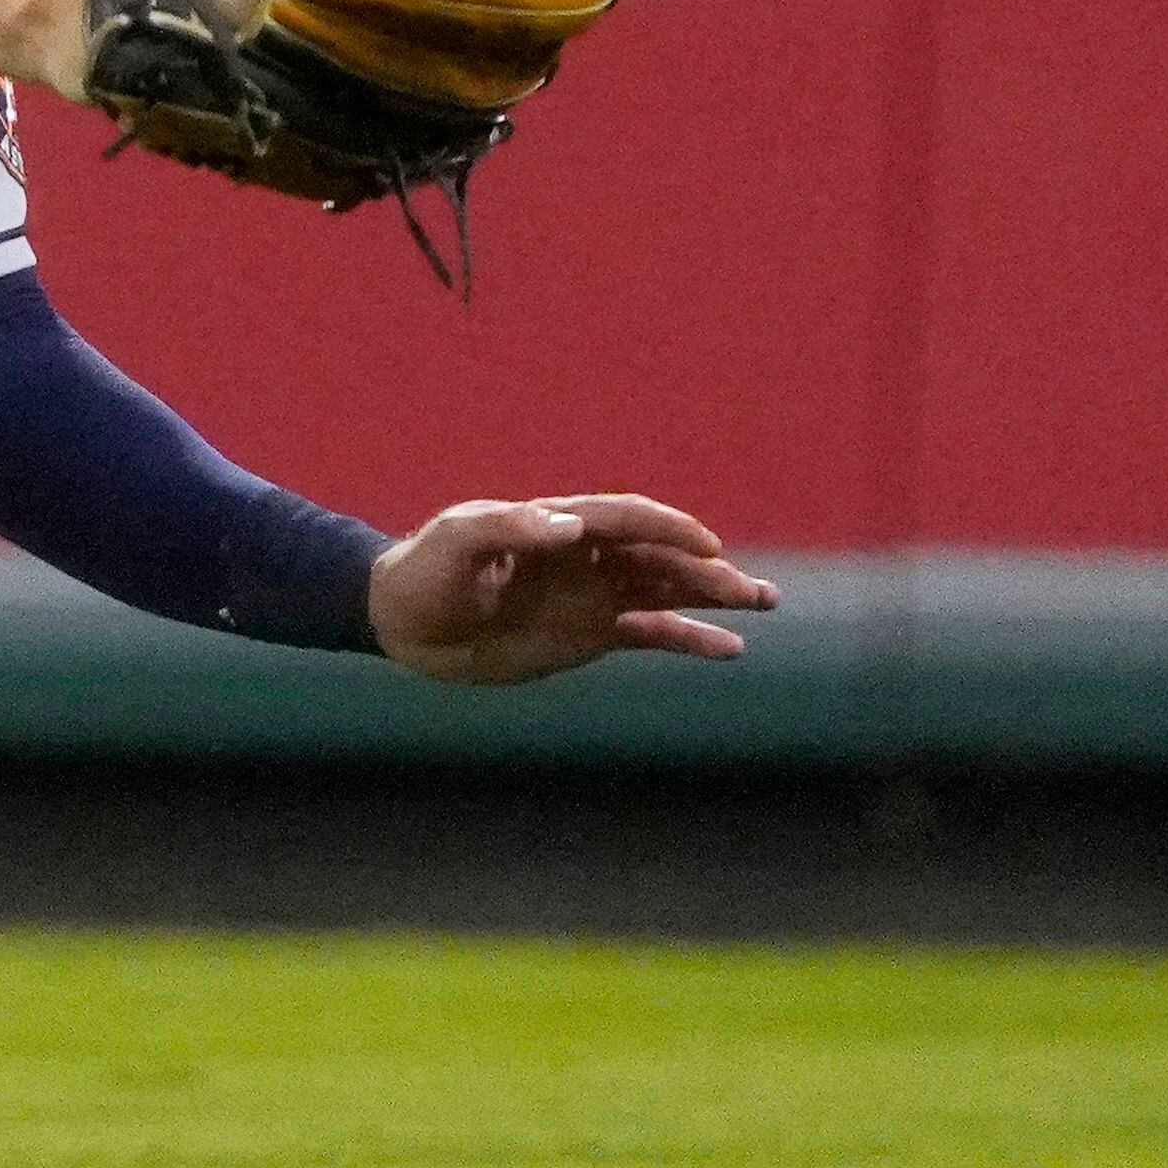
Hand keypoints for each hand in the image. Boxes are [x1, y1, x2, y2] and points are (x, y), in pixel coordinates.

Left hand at [368, 494, 777, 685]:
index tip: (706, 546)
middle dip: (708, 570)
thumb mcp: (456, 542)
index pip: (626, 518)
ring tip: (763, 602)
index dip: (668, 529)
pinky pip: (649, 634)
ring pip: (665, 592)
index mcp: (556, 524)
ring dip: (712, 597)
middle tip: (756, 592)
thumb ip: (510, 528)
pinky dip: (688, 639)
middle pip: (658, 557)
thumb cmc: (424, 570)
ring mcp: (590, 595)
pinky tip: (728, 648)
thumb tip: (570, 525)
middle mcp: (583, 557)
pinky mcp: (587, 634)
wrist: (403, 623)